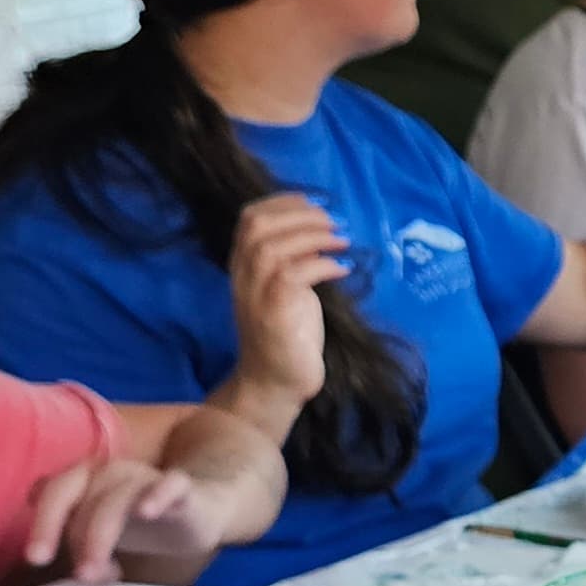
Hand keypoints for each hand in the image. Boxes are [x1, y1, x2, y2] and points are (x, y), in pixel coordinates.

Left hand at [18, 455, 228, 584]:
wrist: (197, 510)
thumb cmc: (139, 521)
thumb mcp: (100, 533)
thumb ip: (80, 546)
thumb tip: (79, 574)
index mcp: (83, 480)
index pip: (54, 495)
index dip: (42, 526)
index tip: (36, 560)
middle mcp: (108, 472)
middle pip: (78, 494)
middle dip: (73, 535)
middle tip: (77, 573)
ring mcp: (143, 477)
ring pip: (117, 499)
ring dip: (104, 534)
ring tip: (104, 573)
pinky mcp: (181, 487)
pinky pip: (170, 484)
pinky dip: (158, 495)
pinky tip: (147, 512)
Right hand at [225, 194, 343, 416]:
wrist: (274, 383)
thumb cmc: (288, 336)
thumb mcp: (289, 290)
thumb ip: (294, 260)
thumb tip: (324, 232)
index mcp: (242, 266)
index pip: (249, 218)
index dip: (282, 202)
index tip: (315, 202)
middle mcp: (242, 276)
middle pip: (258, 226)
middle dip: (300, 215)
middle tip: (335, 222)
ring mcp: (254, 295)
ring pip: (273, 247)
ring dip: (314, 236)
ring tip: (343, 241)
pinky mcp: (273, 313)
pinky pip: (293, 275)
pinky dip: (322, 265)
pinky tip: (343, 269)